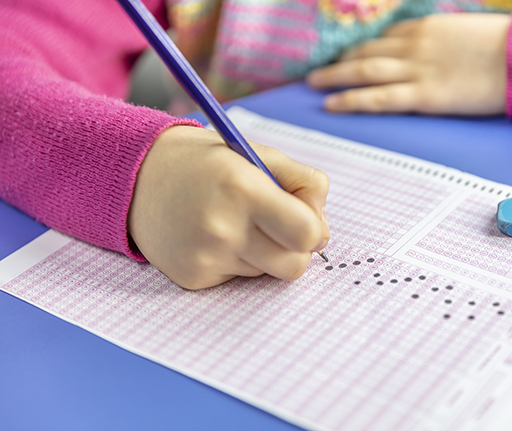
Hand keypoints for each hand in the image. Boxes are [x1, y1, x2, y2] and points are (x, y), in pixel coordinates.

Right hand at [128, 126, 329, 289]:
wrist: (137, 179)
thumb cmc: (206, 164)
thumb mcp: (257, 154)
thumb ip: (303, 183)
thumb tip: (321, 229)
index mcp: (244, 189)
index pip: (307, 234)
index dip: (315, 229)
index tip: (305, 220)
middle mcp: (223, 228)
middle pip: (294, 266)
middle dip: (296, 249)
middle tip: (279, 227)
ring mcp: (205, 257)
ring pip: (267, 273)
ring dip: (264, 253)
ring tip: (236, 224)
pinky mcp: (192, 278)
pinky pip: (238, 279)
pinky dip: (237, 262)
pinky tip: (214, 238)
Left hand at [307, 13, 510, 115]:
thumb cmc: (501, 47)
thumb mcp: (463, 33)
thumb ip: (437, 41)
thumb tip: (425, 52)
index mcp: (424, 28)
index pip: (381, 39)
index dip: (357, 49)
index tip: (342, 57)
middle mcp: (413, 45)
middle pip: (365, 52)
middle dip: (338, 62)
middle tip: (316, 71)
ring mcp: (416, 70)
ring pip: (364, 72)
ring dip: (334, 77)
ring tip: (313, 85)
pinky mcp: (423, 96)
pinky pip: (379, 98)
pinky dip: (352, 100)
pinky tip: (332, 104)